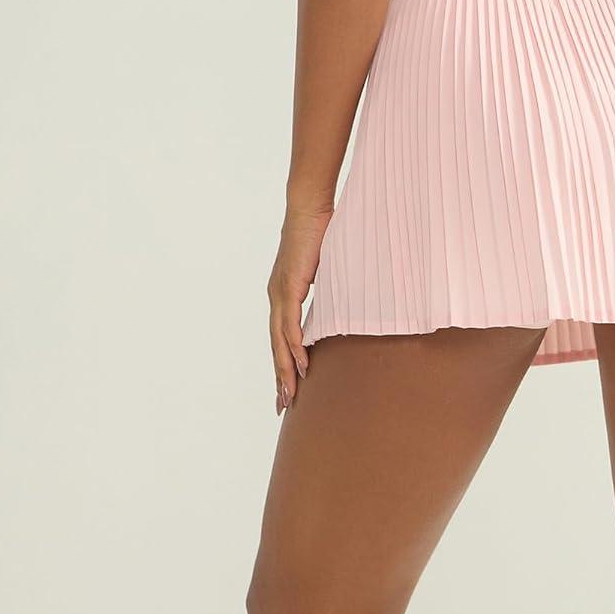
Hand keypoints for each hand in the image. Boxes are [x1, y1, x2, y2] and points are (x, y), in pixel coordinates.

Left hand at [267, 204, 332, 414]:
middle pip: (276, 346)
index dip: (283, 363)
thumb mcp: (324, 268)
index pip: (281, 336)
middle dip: (280, 377)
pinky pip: (290, 324)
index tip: (287, 387)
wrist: (308, 207)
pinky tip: (301, 365)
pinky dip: (295, 346)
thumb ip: (326, 287)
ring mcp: (279, 293)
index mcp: (282, 293)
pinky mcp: (289, 286)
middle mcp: (275, 297)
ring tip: (291, 395)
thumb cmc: (319, 231)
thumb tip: (339, 302)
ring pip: (280, 341)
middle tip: (283, 406)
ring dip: (285, 370)